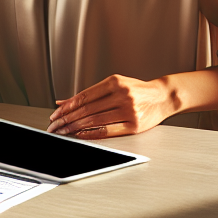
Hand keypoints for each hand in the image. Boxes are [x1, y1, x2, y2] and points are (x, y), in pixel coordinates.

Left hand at [48, 74, 175, 138]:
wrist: (163, 96)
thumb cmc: (136, 90)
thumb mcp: (114, 85)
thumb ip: (90, 94)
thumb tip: (63, 102)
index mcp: (115, 82)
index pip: (84, 96)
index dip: (67, 107)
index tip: (55, 114)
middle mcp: (122, 95)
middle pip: (87, 109)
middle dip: (67, 119)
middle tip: (54, 126)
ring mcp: (129, 110)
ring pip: (95, 120)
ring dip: (75, 127)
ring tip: (63, 131)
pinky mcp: (135, 125)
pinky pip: (108, 130)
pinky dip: (91, 133)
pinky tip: (80, 134)